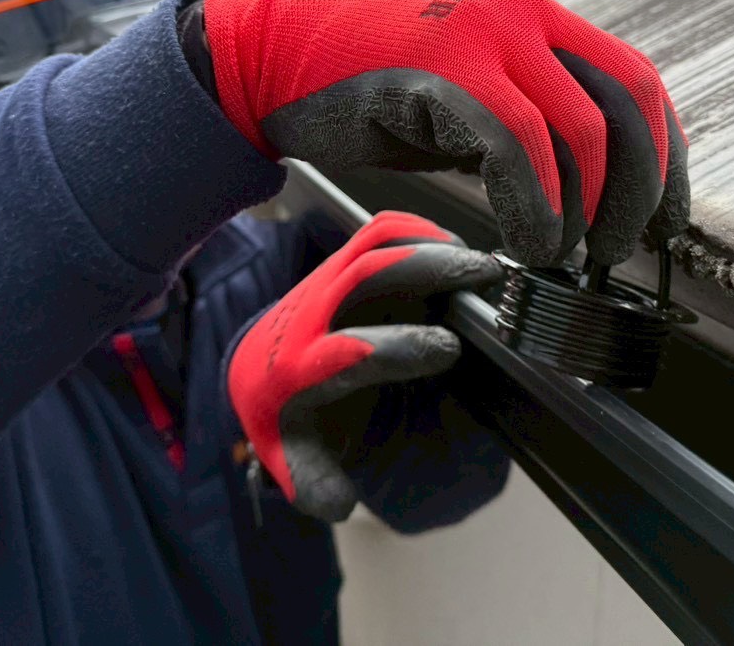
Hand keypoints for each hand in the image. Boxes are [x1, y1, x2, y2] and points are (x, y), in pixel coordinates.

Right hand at [204, 0, 688, 264]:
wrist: (271, 58)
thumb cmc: (368, 85)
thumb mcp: (465, 87)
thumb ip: (524, 113)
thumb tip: (587, 185)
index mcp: (533, 15)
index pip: (635, 80)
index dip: (663, 157)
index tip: (664, 219)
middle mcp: (518, 13)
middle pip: (625, 102)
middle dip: (638, 190)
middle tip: (619, 250)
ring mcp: (479, 34)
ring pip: (579, 127)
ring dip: (587, 208)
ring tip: (568, 257)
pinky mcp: (439, 72)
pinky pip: (517, 145)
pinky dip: (536, 207)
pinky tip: (528, 246)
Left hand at [227, 211, 500, 521]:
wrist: (252, 365)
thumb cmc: (285, 410)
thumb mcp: (292, 456)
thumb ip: (315, 482)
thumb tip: (341, 502)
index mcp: (297, 371)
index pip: (347, 352)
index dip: (399, 347)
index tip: (448, 349)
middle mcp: (308, 315)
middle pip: (365, 274)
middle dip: (427, 268)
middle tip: (481, 277)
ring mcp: (324, 280)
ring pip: (374, 242)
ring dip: (429, 243)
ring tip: (476, 261)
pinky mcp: (340, 260)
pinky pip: (379, 231)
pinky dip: (420, 230)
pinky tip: (453, 247)